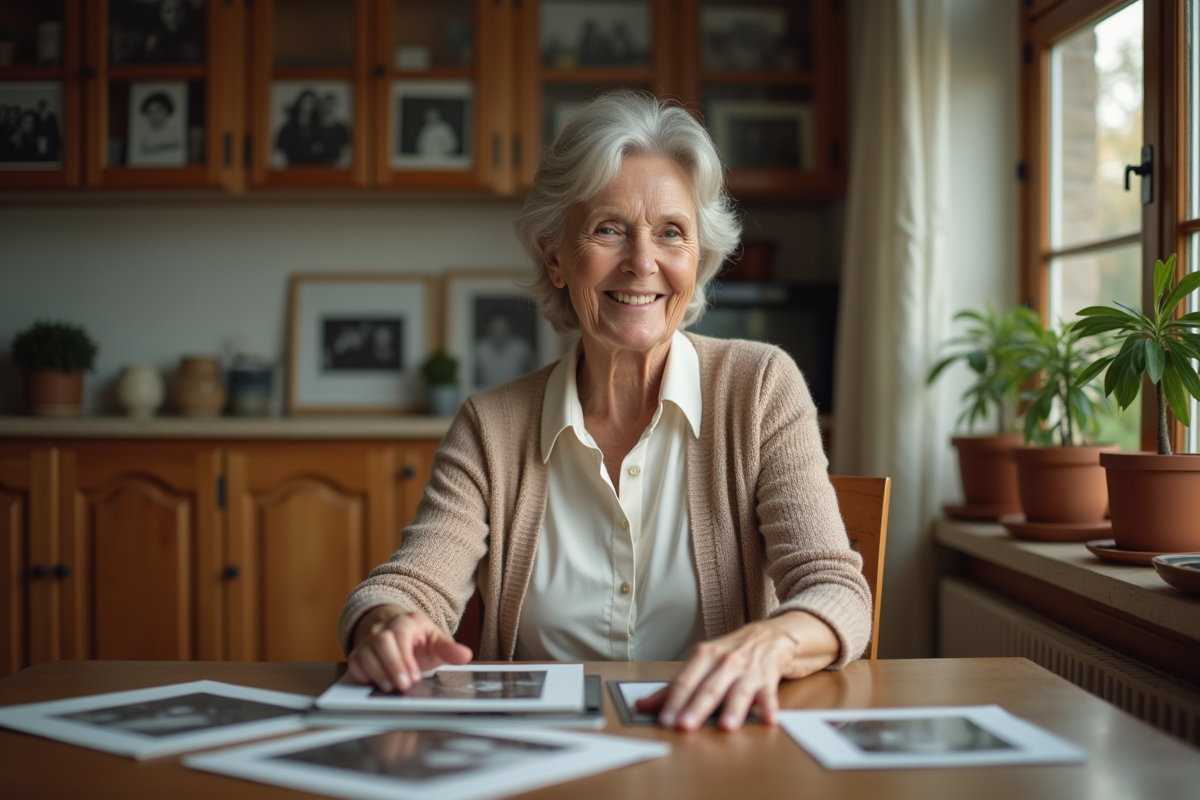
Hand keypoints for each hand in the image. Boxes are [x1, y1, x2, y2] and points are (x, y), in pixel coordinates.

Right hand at [347, 605, 472, 692]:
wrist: (396, 633)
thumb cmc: (418, 641)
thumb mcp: (436, 641)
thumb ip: (449, 649)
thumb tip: (465, 655)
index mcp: (406, 622)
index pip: (401, 634)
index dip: (405, 658)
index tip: (414, 677)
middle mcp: (384, 628)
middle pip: (381, 642)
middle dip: (393, 665)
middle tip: (404, 686)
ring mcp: (369, 640)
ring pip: (365, 653)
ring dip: (378, 673)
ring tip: (392, 687)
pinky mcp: (358, 653)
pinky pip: (355, 662)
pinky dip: (364, 675)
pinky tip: (378, 683)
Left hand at [635, 611, 838, 731]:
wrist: (768, 636)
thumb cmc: (729, 653)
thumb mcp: (700, 663)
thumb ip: (672, 687)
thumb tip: (642, 706)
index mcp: (704, 656)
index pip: (685, 681)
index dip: (674, 701)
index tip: (665, 720)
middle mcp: (725, 662)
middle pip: (708, 688)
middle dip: (696, 708)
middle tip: (685, 726)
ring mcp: (748, 671)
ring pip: (738, 692)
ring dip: (732, 710)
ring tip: (726, 726)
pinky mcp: (768, 679)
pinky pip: (769, 695)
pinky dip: (770, 708)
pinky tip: (768, 720)